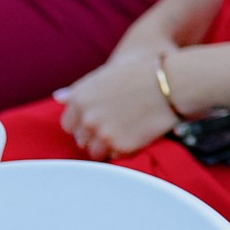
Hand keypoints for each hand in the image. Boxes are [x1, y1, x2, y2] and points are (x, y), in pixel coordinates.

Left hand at [56, 48, 183, 160]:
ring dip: (109, 147)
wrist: (173, 82)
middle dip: (95, 136)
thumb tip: (57, 97)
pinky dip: (125, 151)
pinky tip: (137, 136)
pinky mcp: (121, 146)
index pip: (68, 124)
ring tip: (127, 134)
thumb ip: (80, 90)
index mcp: (80, 98)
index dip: (84, 124)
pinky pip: (116, 157)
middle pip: (81, 140)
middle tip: (117, 127)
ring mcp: (103, 133)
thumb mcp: (107, 74)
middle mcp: (87, 118)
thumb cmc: (143, 72)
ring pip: (96, 153)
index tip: (99, 121)